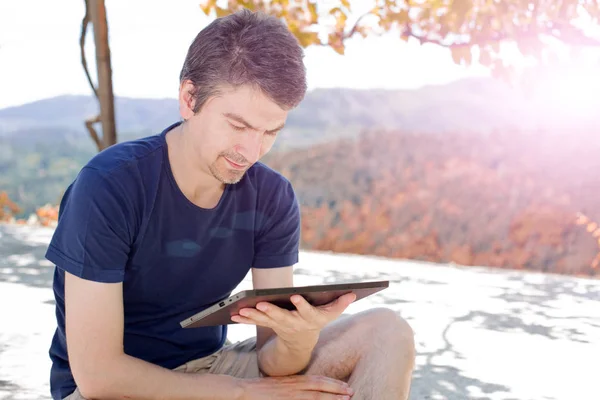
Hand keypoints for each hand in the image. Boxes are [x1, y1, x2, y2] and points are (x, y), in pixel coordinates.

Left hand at [231, 292, 355, 346]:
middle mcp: (294, 323)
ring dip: (252, 316)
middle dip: (270, 311)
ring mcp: (280, 325)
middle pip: (281, 317)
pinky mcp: (269, 325)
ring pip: (265, 320)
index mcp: (309, 318)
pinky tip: (233, 315)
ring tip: (240, 311)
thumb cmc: (318, 320)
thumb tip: (352, 293)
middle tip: (260, 304)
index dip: (301, 304)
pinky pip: (256, 322)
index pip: (306, 311)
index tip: (296, 296)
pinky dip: (245, 319)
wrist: (302, 339)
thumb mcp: (331, 313)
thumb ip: (341, 303)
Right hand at [239, 375, 353, 399]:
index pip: (317, 380)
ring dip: (330, 397)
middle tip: (351, 392)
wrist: (243, 390)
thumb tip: (308, 389)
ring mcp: (289, 395)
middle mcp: (294, 386)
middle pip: (319, 386)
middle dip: (336, 389)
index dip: (332, 383)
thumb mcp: (281, 385)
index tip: (345, 386)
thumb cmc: (262, 390)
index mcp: (294, 381)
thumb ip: (295, 387)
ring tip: (345, 399)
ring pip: (314, 396)